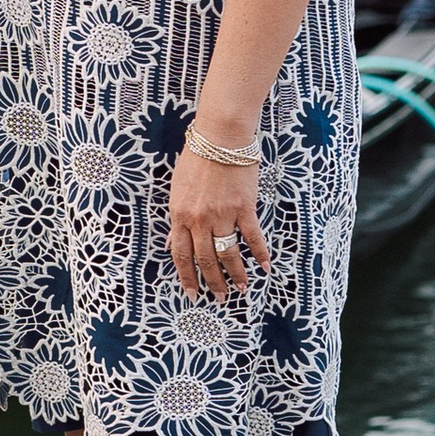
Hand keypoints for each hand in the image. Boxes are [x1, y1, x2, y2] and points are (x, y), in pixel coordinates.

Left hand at [164, 119, 266, 301]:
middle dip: (212, 283)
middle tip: (220, 298)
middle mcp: (198, 219)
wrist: (220, 137)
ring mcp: (221, 215)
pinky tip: (265, 266)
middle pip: (204, 260)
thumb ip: (177, 216)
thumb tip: (170, 241)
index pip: (180, 253)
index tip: (192, 293)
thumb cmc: (197, 157)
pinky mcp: (243, 208)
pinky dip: (259, 254)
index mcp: (179, 214)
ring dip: (236, 275)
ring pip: (228, 254)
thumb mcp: (177, 187)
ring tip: (241, 289)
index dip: (186, 276)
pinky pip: (252, 237)